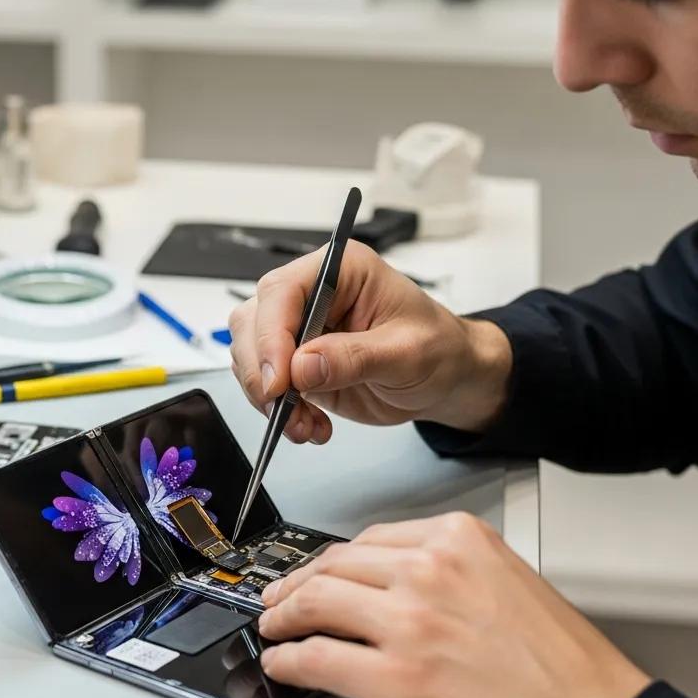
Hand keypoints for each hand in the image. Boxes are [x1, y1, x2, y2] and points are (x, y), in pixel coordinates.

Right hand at [228, 242, 512, 443]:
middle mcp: (311, 293)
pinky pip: (265, 384)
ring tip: (305, 425)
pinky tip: (311, 426)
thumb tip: (302, 366)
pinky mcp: (295, 362)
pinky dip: (279, 412)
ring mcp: (299, 328)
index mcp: (341, 271)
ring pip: (250, 355)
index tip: (278, 381)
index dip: (271, 336)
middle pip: (253, 321)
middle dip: (261, 372)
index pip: (283, 292)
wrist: (447, 379)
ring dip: (268, 398)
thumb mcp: (408, 353)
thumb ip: (354, 357)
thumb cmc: (439, 350)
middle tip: (283, 410)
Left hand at [258, 512, 649, 697]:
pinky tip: (284, 662)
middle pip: (333, 565)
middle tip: (278, 598)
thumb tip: (386, 581)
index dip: (329, 560)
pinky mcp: (395, 679)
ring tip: (273, 626)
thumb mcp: (502, 578)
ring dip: (283, 616)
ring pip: (316, 602)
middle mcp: (428, 570)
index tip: (314, 571)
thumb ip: (443, 568)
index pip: (367, 540)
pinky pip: (319, 658)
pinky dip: (290, 659)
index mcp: (455, 539)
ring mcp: (408, 622)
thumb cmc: (559, 662)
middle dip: (295, 583)